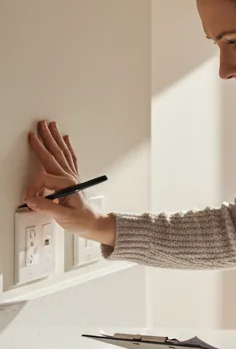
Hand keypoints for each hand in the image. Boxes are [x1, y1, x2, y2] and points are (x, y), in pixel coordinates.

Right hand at [23, 120, 114, 244]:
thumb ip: (45, 207)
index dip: (32, 188)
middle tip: (39, 126)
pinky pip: (70, 159)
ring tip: (51, 126)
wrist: (94, 223)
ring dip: (55, 138)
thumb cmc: (81, 220)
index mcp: (66, 185)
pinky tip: (66, 139)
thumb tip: (30, 200)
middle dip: (45, 139)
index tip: (27, 198)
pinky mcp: (73, 179)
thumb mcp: (62, 216)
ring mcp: (72, 177)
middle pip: (54, 155)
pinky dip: (67, 147)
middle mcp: (70, 178)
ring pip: (61, 153)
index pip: (42, 179)